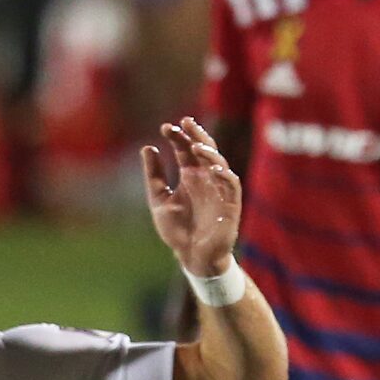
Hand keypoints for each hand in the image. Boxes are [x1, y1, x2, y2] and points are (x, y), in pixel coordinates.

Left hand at [143, 117, 240, 277]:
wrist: (191, 256)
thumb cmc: (177, 230)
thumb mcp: (158, 200)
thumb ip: (153, 176)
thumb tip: (148, 148)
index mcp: (190, 176)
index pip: (186, 150)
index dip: (178, 137)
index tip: (165, 128)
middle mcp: (206, 179)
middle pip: (205, 149)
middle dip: (196, 135)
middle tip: (185, 122)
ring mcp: (219, 190)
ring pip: (220, 163)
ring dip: (209, 153)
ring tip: (195, 145)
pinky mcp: (230, 205)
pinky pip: (232, 185)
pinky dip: (225, 175)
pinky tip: (214, 168)